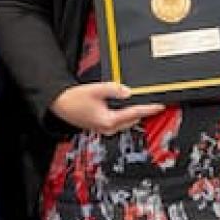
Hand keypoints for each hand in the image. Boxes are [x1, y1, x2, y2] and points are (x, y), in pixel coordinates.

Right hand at [50, 82, 164, 134]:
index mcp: (108, 120)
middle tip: (154, 105)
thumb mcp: (96, 90)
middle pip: (132, 120)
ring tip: (143, 106)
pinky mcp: (100, 127)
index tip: (160, 106)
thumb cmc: (74, 99)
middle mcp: (107, 128)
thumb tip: (128, 92)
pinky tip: (126, 109)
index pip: (134, 114)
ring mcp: (103, 129)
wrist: (60, 104)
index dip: (149, 109)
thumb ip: (114, 89)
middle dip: (143, 112)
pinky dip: (124, 116)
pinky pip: (117, 122)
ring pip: (125, 122)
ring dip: (133, 114)